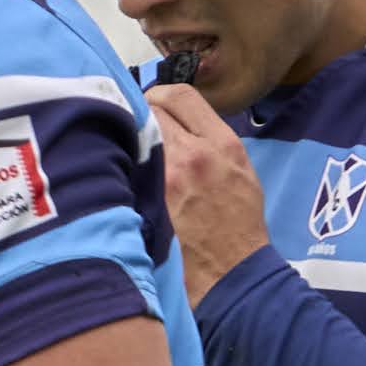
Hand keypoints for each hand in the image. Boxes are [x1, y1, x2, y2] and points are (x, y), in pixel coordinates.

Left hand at [144, 82, 268, 301]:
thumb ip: (211, 141)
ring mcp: (168, 178)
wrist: (232, 271)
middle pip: (151, 108)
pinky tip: (125, 172)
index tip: (155, 105)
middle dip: (142, 112)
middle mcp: (194, 154)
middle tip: (139, 126)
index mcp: (222, 144)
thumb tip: (179, 122)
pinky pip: (128, 166)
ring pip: (135, 135)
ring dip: (131, 138)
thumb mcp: (241, 170)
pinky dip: (125, 163)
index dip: (161, 94)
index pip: (180, 94)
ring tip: (132, 148)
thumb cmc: (239, 223)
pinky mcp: (149, 200)